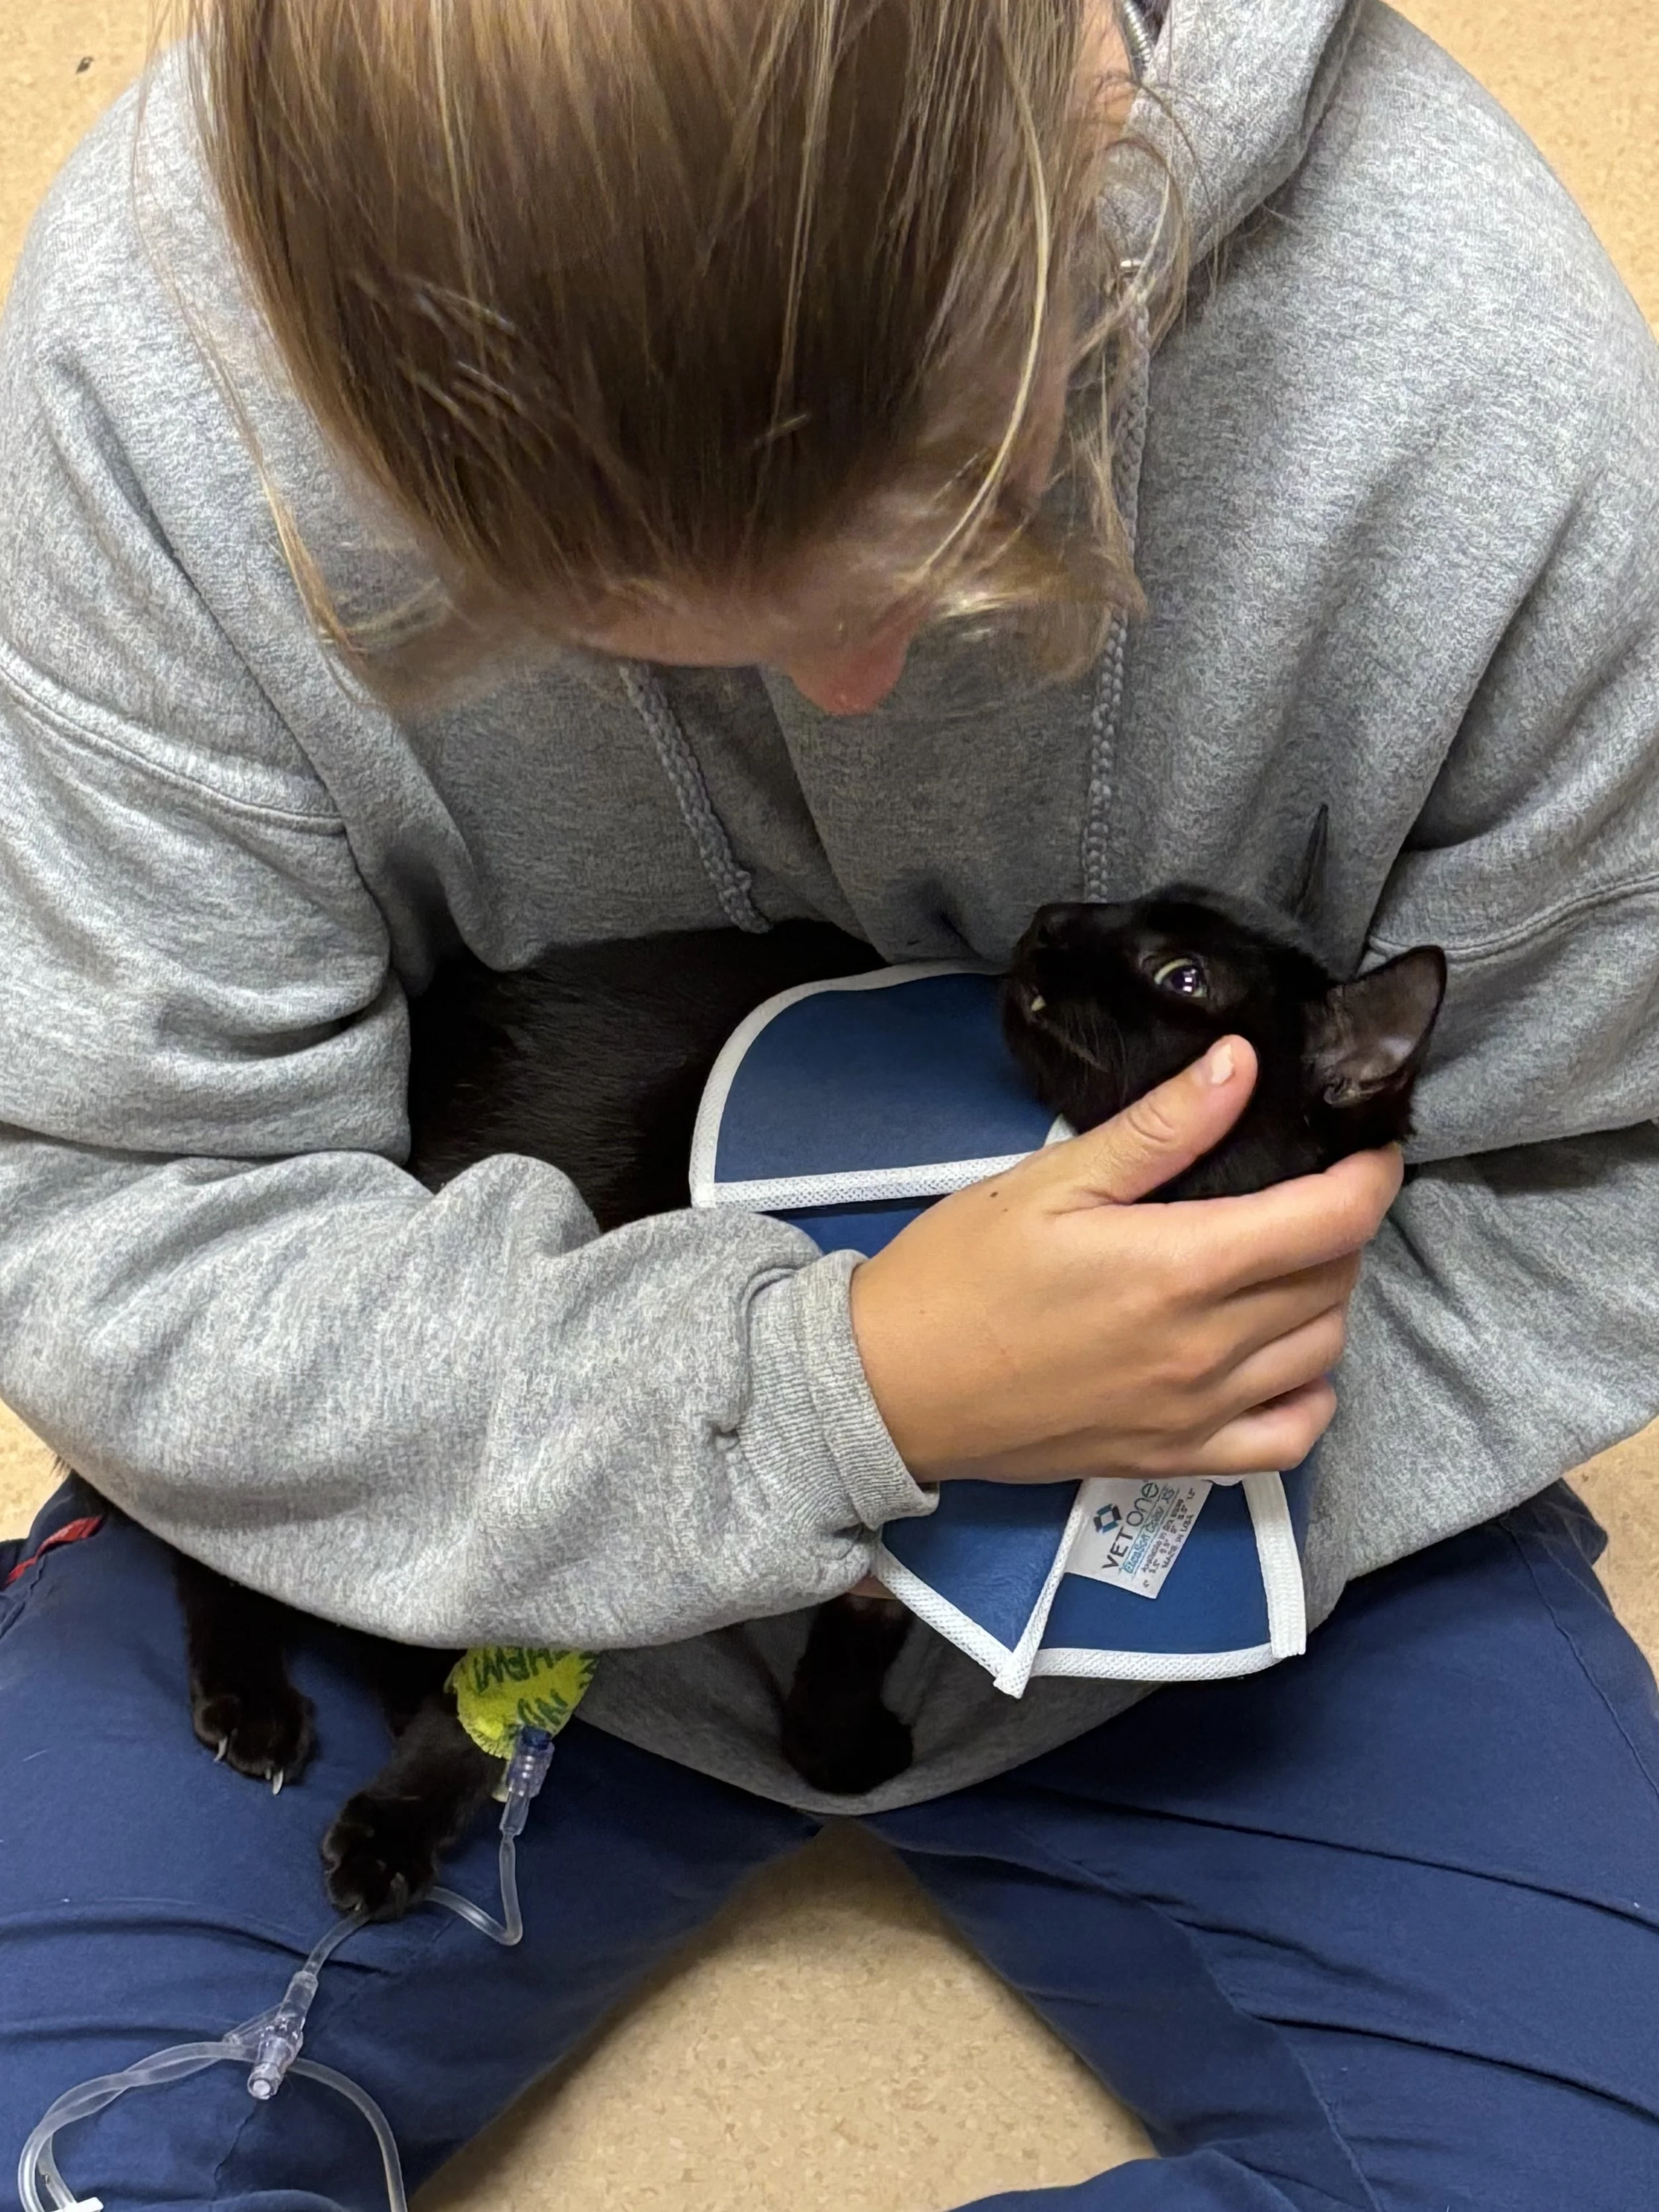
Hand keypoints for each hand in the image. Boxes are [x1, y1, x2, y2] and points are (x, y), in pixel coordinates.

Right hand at [849, 1037, 1401, 1484]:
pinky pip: (1287, 1439)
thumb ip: (1159, 1128)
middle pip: (1332, 1282)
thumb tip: (1240, 1063)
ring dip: (1325, 1301)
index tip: (1368, 1148)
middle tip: (1305, 1194)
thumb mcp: (1051, 1181)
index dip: (1370, 1177)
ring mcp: (1195, 1413)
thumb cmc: (959, 1274)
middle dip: (1339, 1228)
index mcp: (1179, 1266)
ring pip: (1321, 1353)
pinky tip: (1281, 1358)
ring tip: (1285, 1264)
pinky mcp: (1175, 1460)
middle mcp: (1205, 1348)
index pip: (1329, 1220)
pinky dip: (1308, 1396)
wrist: (890, 1388)